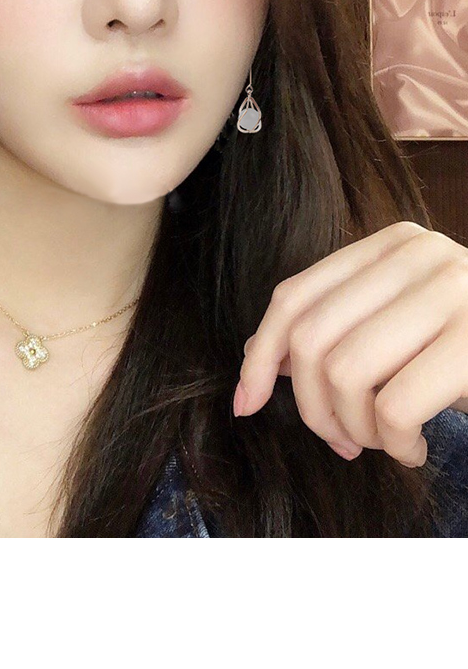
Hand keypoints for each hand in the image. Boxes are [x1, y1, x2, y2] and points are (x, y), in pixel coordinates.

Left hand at [233, 221, 467, 466]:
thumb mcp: (401, 330)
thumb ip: (338, 330)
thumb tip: (255, 360)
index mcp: (393, 245)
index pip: (295, 296)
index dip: (260, 355)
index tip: (246, 403)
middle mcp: (420, 254)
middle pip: (310, 337)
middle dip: (312, 407)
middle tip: (345, 441)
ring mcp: (454, 290)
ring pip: (343, 372)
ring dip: (355, 428)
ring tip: (385, 442)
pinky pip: (394, 406)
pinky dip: (394, 443)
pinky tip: (415, 448)